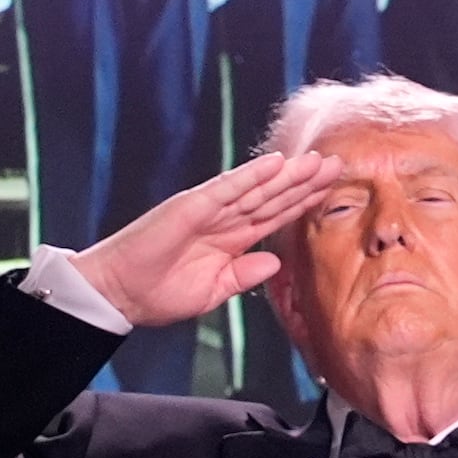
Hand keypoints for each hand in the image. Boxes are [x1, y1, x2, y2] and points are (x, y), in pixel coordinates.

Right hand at [63, 149, 339, 329]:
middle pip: (272, 196)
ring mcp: (207, 209)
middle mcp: (223, 219)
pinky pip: (226, 189)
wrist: (120, 295)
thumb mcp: (213, 291)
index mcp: (230, 239)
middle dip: (305, 182)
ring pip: (256, 188)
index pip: (275, 216)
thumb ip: (244, 275)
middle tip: (338, 164)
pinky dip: (251, 176)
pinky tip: (275, 164)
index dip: (303, 202)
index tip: (332, 190)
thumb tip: (276, 261)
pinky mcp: (190, 207)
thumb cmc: (158, 294)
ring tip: (317, 161)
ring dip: (287, 174)